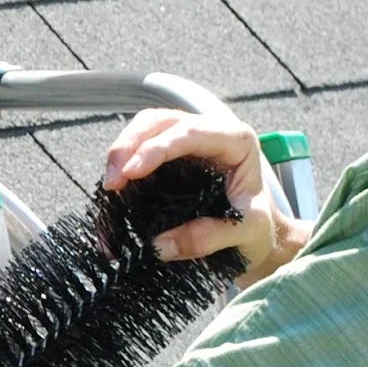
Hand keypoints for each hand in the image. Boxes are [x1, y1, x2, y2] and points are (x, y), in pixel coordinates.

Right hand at [103, 107, 309, 283]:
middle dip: (130, 145)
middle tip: (112, 183)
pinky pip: (139, 149)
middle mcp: (211, 133)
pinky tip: (112, 191)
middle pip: (161, 121)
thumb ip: (210, 237)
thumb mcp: (246, 234)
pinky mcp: (169, 158)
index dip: (157, 148)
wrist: (257, 240)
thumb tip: (160, 245)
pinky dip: (122, 166)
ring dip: (121, 152)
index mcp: (237, 142)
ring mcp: (187, 143)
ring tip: (109, 187)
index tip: (131, 173)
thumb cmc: (258, 231)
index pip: (192, 134)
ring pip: (145, 128)